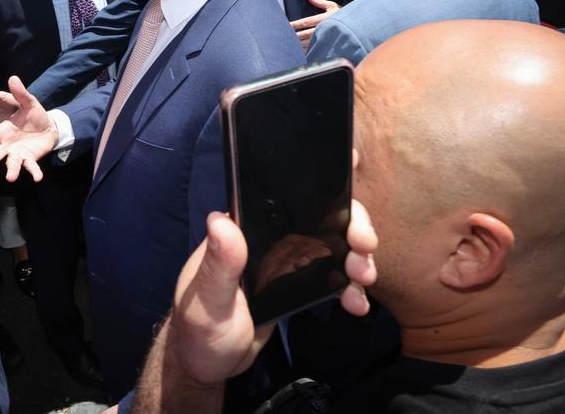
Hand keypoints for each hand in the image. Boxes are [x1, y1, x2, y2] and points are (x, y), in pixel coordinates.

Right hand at [0, 76, 56, 184]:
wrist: (50, 126)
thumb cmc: (34, 115)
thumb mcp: (29, 102)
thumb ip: (20, 92)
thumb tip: (12, 77)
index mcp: (2, 132)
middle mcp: (7, 145)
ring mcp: (18, 153)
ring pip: (11, 164)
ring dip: (11, 171)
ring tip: (10, 178)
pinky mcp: (31, 157)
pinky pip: (32, 166)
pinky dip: (34, 172)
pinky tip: (38, 178)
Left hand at [162, 204, 376, 386]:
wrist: (210, 366)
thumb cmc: (199, 331)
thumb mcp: (208, 300)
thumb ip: (218, 264)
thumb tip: (219, 219)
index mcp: (242, 230)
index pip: (286, 199)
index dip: (325, 198)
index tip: (350, 213)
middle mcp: (266, 238)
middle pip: (319, 219)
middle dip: (351, 230)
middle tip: (364, 254)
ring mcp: (283, 260)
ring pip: (331, 246)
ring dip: (355, 259)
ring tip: (363, 281)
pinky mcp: (296, 284)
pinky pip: (330, 277)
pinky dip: (348, 287)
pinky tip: (356, 304)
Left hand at [289, 0, 339, 51]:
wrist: (356, 25)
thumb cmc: (342, 14)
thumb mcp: (332, 6)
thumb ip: (319, 1)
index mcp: (324, 19)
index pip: (306, 22)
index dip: (295, 24)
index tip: (287, 25)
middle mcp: (324, 29)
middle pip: (305, 34)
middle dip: (294, 35)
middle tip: (284, 36)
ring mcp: (325, 38)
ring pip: (308, 43)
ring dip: (298, 44)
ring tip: (289, 44)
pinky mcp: (327, 45)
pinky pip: (314, 49)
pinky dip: (305, 51)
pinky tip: (299, 51)